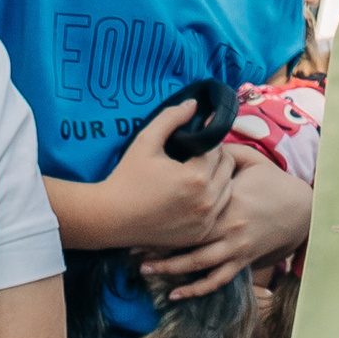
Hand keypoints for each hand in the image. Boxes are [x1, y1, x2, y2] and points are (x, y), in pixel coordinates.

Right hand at [96, 100, 234, 256]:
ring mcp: (204, 221)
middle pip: (228, 168)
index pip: (218, 148)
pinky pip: (218, 211)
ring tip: (199, 172)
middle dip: (217, 157)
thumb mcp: (145, 141)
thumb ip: (171, 118)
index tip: (199, 136)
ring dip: (218, 178)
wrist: (110, 218)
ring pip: (228, 190)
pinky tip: (197, 195)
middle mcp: (206, 201)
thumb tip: (194, 103)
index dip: (209, 138)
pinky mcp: (199, 234)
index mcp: (196, 176)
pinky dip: (213, 200)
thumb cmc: (126, 177)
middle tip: (200, 153)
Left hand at [138, 147, 313, 300]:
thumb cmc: (275, 183)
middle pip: (187, 237)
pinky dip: (196, 289)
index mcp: (228, 198)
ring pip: (197, 263)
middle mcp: (229, 225)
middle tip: (131, 247)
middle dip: (158, 244)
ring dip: (170, 268)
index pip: (192, 203)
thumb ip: (227, 152)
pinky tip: (175, 294)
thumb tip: (203, 140)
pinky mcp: (242, 261)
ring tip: (145, 269)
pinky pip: (216, 280)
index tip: (141, 212)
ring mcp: (235, 246)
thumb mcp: (253, 160)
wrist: (303, 210)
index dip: (165, 210)